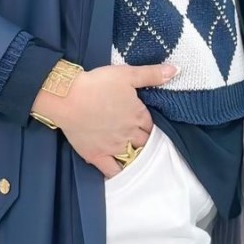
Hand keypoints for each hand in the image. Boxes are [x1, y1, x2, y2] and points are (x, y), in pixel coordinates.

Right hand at [48, 61, 177, 178]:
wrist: (67, 97)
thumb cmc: (97, 84)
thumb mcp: (127, 74)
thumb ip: (152, 74)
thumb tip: (176, 70)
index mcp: (138, 115)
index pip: (150, 124)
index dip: (147, 123)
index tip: (143, 122)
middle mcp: (129, 134)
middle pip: (144, 141)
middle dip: (143, 139)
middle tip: (138, 137)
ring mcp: (114, 147)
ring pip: (132, 157)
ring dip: (135, 156)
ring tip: (133, 154)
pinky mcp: (97, 156)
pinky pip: (112, 171)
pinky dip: (119, 173)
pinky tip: (122, 173)